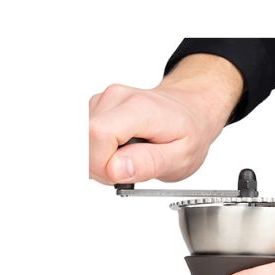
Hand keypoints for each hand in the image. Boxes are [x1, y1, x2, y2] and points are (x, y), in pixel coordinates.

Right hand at [89, 54, 242, 183]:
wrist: (191, 111)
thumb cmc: (189, 132)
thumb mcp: (182, 157)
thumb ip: (149, 163)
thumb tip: (116, 170)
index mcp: (140, 109)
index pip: (98, 134)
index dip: (102, 163)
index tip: (121, 176)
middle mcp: (118, 98)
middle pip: (85, 139)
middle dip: (101, 166)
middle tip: (130, 170)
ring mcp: (105, 100)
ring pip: (83, 141)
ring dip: (102, 160)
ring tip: (131, 159)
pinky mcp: (98, 107)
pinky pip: (87, 139)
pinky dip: (101, 152)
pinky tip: (123, 151)